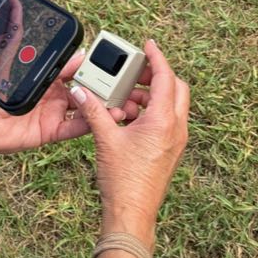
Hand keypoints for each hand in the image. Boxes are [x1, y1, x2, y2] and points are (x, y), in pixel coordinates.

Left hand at [0, 48, 121, 156]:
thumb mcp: (20, 69)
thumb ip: (44, 60)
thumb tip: (67, 50)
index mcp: (48, 81)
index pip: (76, 72)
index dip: (93, 69)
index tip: (111, 64)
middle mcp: (54, 98)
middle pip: (85, 93)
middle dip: (104, 90)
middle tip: (124, 86)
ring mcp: (54, 115)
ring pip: (85, 111)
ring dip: (102, 109)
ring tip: (121, 104)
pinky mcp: (50, 132)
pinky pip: (74, 128)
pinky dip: (89, 124)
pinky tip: (103, 119)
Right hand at [70, 40, 189, 250]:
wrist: (132, 212)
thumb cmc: (123, 180)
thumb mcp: (105, 139)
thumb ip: (94, 111)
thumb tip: (81, 92)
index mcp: (163, 121)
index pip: (166, 78)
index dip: (157, 58)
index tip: (149, 45)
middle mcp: (176, 128)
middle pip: (176, 88)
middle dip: (157, 76)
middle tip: (136, 71)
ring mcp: (176, 140)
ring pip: (172, 105)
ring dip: (151, 96)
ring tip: (125, 97)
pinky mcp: (170, 150)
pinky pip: (166, 121)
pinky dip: (151, 112)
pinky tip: (128, 117)